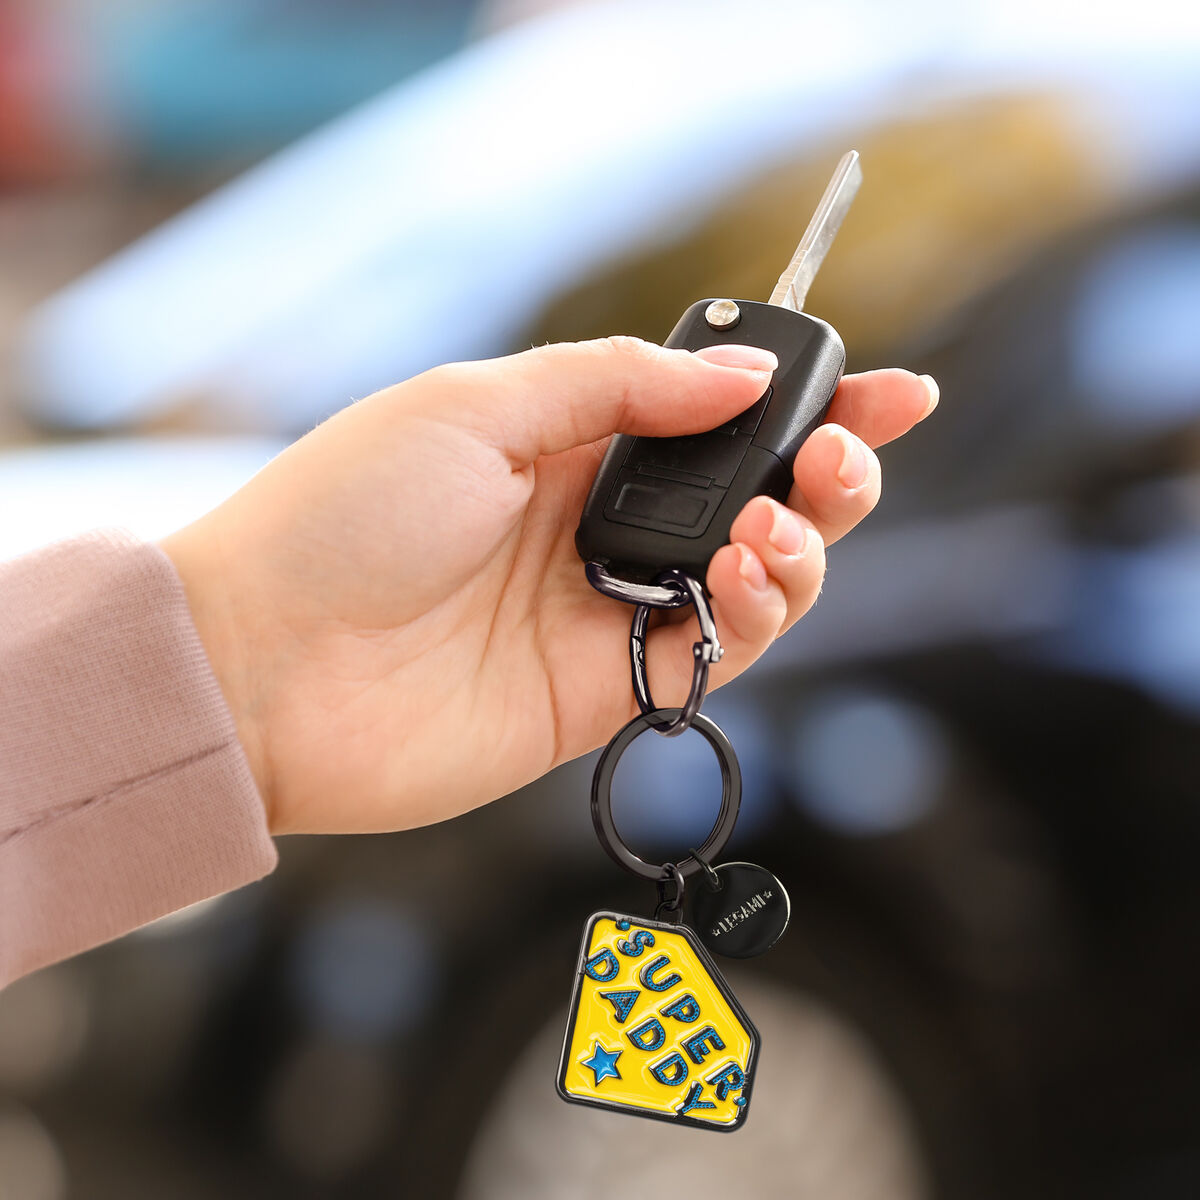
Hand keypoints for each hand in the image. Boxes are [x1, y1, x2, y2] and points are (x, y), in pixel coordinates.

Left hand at [161, 338, 936, 834]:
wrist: (265, 665)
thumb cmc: (344, 516)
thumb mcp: (478, 407)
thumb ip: (616, 386)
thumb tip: (741, 378)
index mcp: (567, 441)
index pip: (712, 413)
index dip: (805, 399)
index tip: (890, 388)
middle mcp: (598, 525)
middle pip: (754, 497)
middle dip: (828, 471)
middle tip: (844, 455)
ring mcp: (607, 610)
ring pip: (757, 578)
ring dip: (800, 544)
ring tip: (772, 526)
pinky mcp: (606, 692)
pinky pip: (719, 652)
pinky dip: (757, 613)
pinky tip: (741, 575)